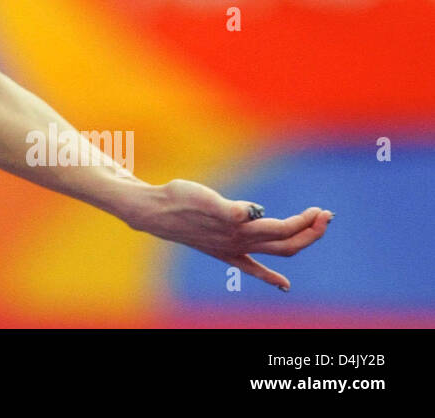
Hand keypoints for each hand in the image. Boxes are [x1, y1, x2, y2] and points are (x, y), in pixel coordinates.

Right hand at [127, 178, 332, 289]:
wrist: (155, 212)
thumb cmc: (178, 199)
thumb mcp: (203, 197)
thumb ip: (229, 209)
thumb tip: (251, 213)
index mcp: (238, 229)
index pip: (282, 229)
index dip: (304, 221)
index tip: (319, 210)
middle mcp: (240, 243)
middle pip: (286, 244)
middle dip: (310, 231)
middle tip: (327, 215)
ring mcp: (233, 250)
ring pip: (275, 253)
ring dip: (299, 243)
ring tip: (315, 229)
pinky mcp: (223, 251)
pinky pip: (252, 268)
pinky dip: (271, 277)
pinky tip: (284, 285)